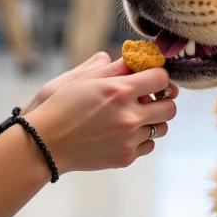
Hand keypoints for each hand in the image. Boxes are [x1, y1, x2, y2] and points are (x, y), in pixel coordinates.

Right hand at [27, 60, 176, 174]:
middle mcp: (129, 116)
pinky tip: (126, 132)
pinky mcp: (125, 157)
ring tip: (136, 116)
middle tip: (150, 98)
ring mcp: (129, 139)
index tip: (150, 78)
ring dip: (154, 120)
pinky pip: (149, 145)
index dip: (158, 76)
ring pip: (162, 128)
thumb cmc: (61, 106)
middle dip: (163, 100)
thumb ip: (115, 67)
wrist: (45, 144)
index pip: (161, 79)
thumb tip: (136, 59)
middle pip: (170, 107)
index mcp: (119, 91)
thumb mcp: (84, 79)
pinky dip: (142, 138)